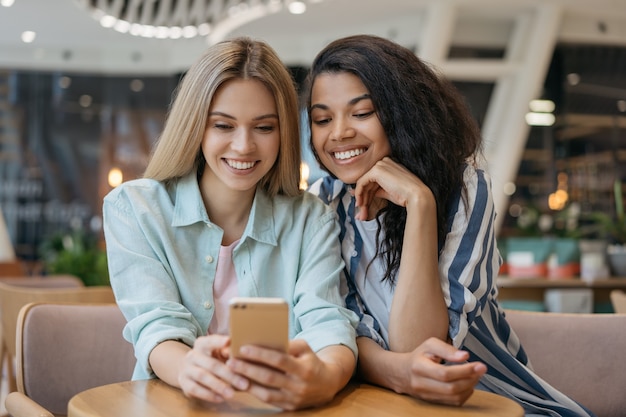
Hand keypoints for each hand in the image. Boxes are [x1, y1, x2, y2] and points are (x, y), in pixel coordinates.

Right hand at [178, 335, 249, 402]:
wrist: (189, 370)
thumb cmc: (211, 359)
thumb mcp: (218, 353)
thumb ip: (228, 353)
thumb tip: (239, 354)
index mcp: (202, 344)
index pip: (210, 341)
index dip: (219, 341)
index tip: (229, 341)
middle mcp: (192, 355)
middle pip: (211, 364)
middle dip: (229, 374)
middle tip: (244, 384)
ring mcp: (186, 369)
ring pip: (203, 377)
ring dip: (219, 386)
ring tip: (232, 394)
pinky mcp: (184, 383)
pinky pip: (196, 389)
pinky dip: (209, 394)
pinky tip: (220, 398)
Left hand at [226, 339, 347, 409]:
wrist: (327, 384)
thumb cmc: (311, 361)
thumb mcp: (305, 348)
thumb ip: (289, 344)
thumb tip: (266, 341)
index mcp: (304, 369)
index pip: (279, 360)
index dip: (261, 355)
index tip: (243, 348)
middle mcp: (299, 386)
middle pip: (269, 378)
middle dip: (248, 369)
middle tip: (231, 361)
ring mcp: (293, 399)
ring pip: (265, 393)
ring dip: (246, 383)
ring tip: (232, 373)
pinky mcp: (288, 407)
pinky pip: (267, 401)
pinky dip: (253, 392)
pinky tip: (241, 384)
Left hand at [352, 157, 434, 220]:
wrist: (416, 196)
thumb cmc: (406, 195)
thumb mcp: (388, 191)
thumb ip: (376, 190)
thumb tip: (364, 195)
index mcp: (389, 166)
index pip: (373, 180)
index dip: (367, 193)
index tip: (364, 204)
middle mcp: (384, 163)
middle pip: (367, 182)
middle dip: (364, 197)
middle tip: (362, 211)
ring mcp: (380, 165)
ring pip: (363, 183)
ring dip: (361, 198)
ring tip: (362, 211)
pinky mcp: (376, 171)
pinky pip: (361, 183)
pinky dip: (359, 194)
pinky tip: (361, 203)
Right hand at [398, 337, 486, 405]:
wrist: (402, 373)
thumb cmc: (419, 356)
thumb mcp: (430, 345)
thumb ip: (447, 349)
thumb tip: (465, 356)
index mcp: (419, 367)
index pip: (444, 373)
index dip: (465, 371)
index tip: (480, 365)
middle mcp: (421, 384)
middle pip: (451, 388)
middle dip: (470, 379)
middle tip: (481, 369)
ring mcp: (426, 395)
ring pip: (454, 397)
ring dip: (470, 387)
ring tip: (476, 376)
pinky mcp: (432, 402)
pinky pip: (453, 403)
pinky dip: (465, 394)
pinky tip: (468, 384)